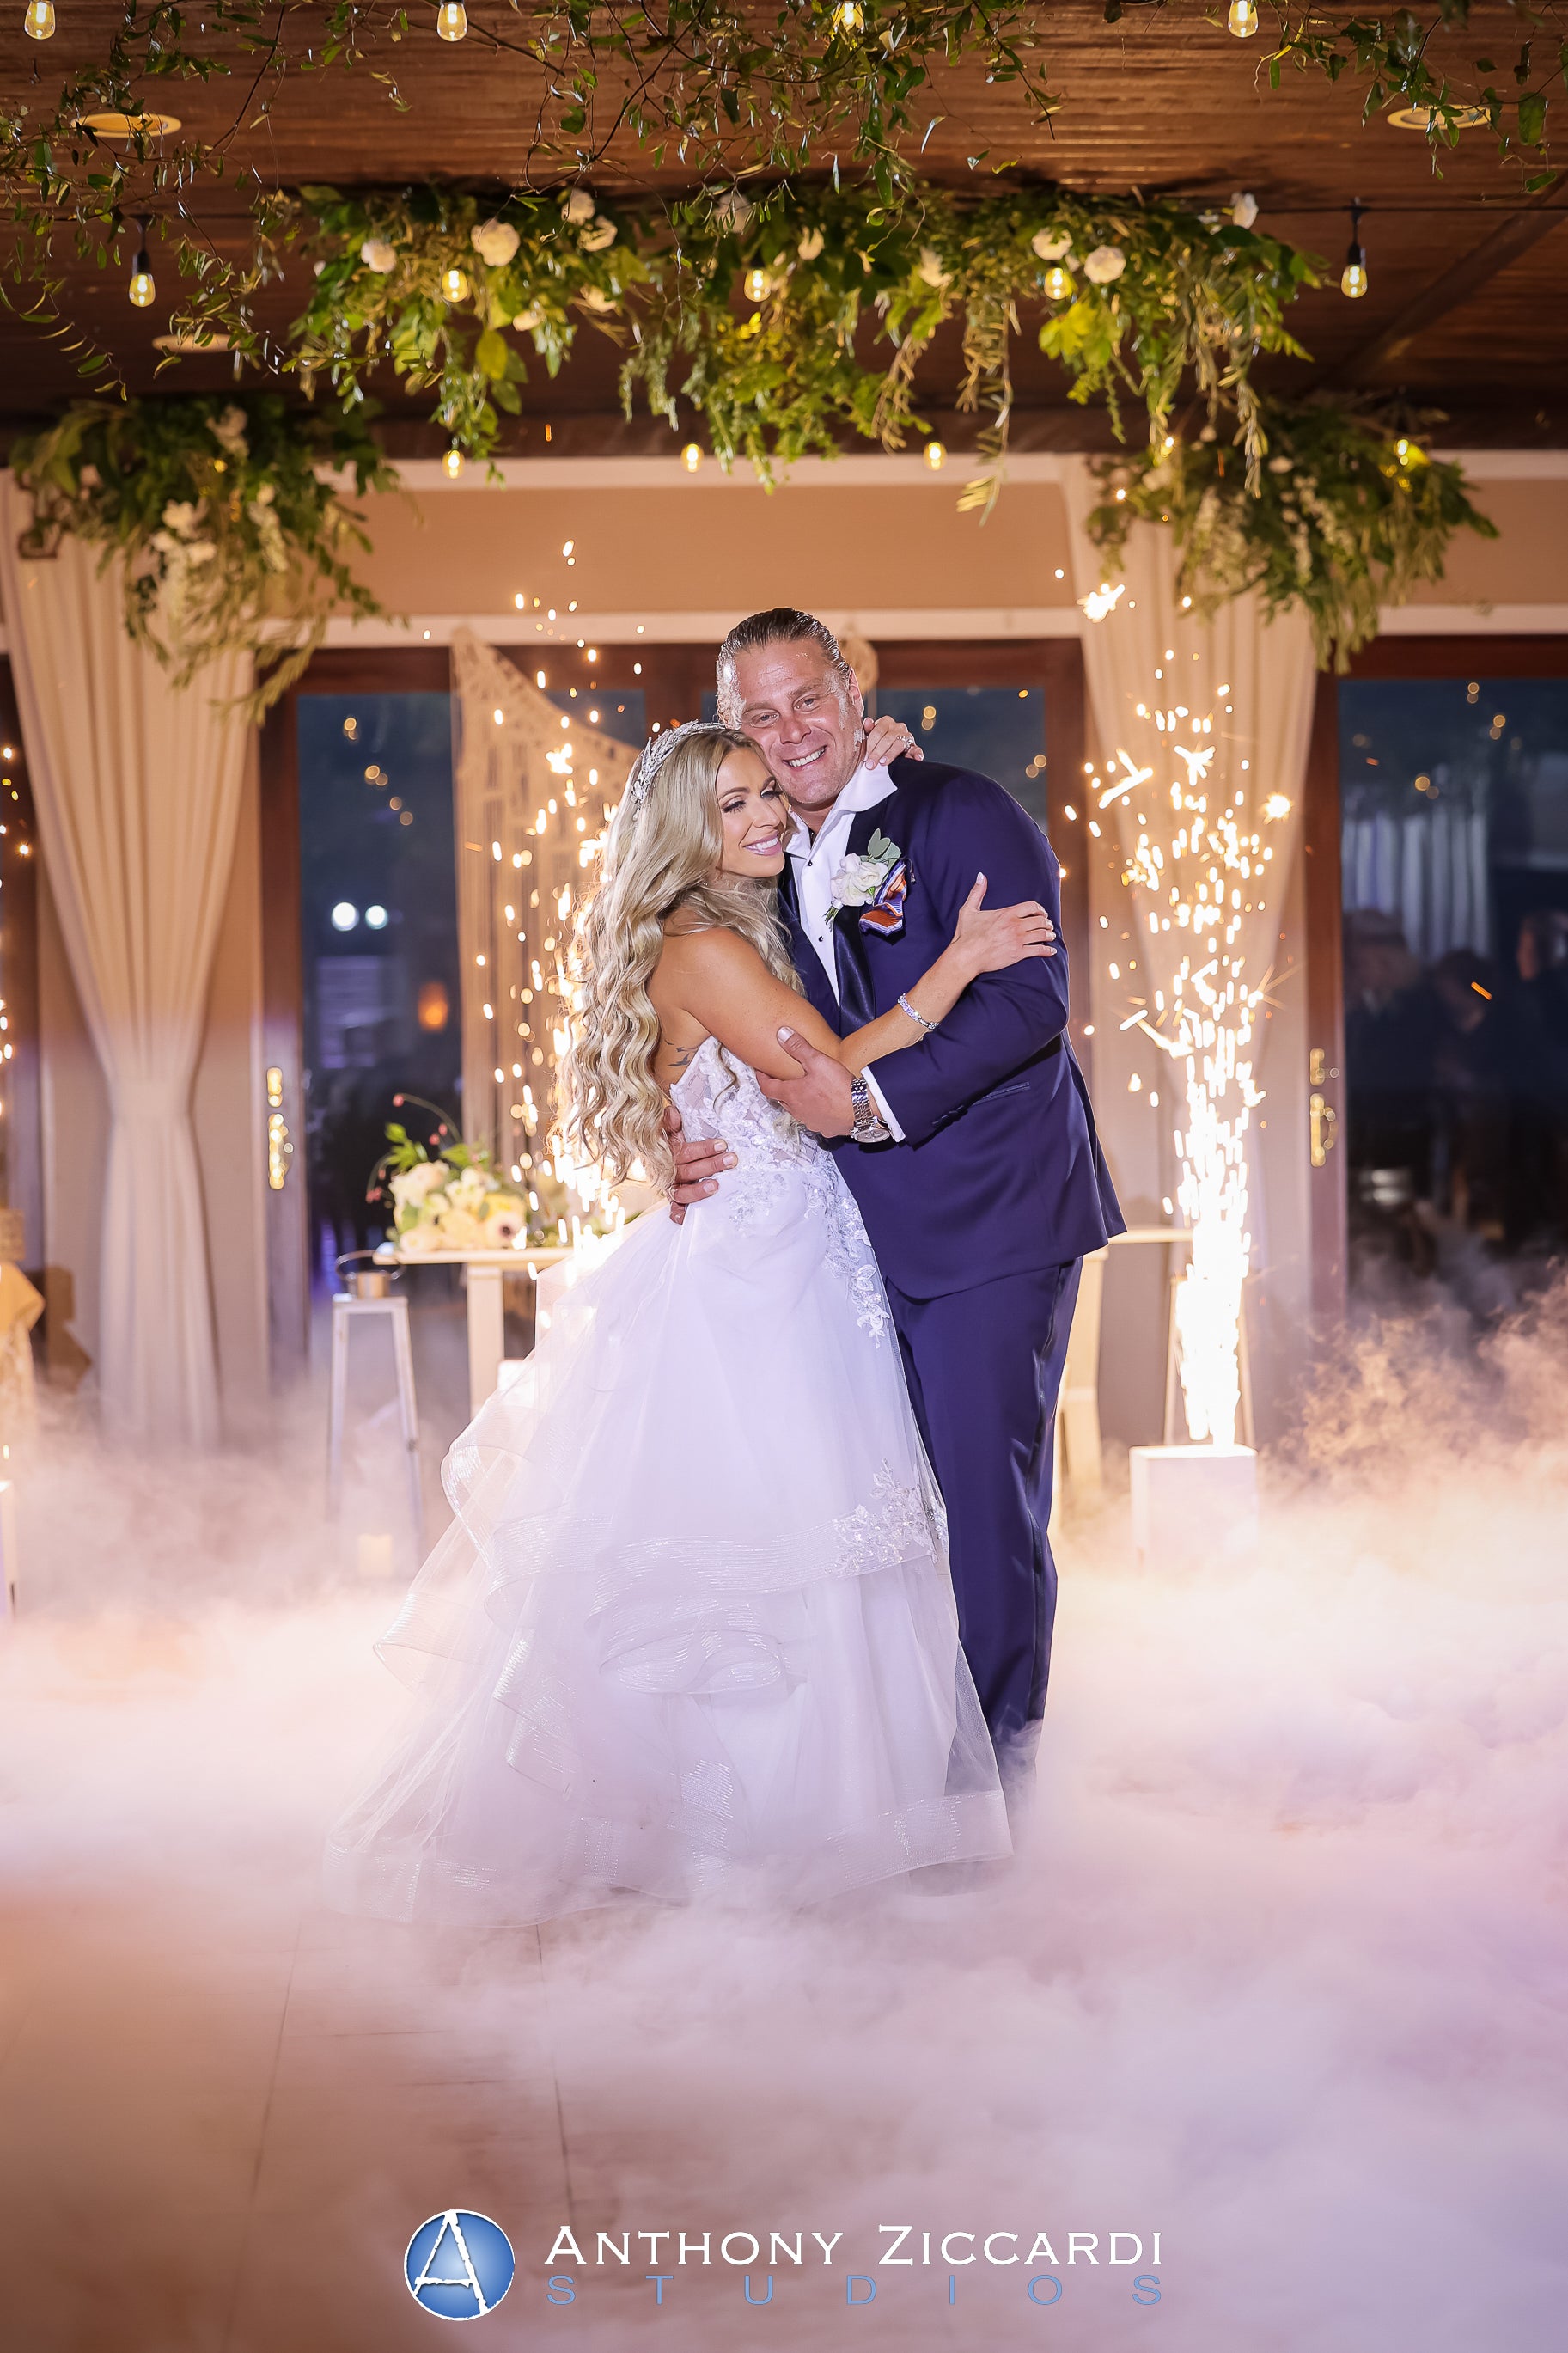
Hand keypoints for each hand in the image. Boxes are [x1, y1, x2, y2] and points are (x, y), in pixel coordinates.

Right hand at [662, 1102, 735, 1223]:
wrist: (655, 1161)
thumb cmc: (672, 1145)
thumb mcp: (672, 1132)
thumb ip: (672, 1124)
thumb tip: (673, 1112)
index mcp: (668, 1153)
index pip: (684, 1151)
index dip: (702, 1149)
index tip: (722, 1144)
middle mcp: (668, 1172)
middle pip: (687, 1171)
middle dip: (710, 1165)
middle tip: (731, 1160)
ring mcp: (670, 1188)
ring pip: (681, 1193)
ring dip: (698, 1190)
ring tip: (716, 1186)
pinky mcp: (673, 1202)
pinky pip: (674, 1211)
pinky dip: (680, 1215)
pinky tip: (689, 1216)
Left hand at [756, 1028, 856, 1136]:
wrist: (862, 1109)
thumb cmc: (840, 1087)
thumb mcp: (818, 1061)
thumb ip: (798, 1047)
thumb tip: (782, 1034)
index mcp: (792, 1095)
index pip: (767, 1088)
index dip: (761, 1078)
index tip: (760, 1071)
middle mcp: (798, 1111)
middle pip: (781, 1100)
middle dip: (780, 1089)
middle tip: (782, 1079)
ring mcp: (811, 1121)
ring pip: (797, 1111)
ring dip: (797, 1101)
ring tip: (804, 1090)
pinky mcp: (825, 1128)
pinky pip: (814, 1119)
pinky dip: (814, 1111)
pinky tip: (823, 1104)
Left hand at [860, 711, 923, 769]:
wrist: (889, 747)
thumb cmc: (878, 740)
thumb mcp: (870, 734)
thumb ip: (868, 729)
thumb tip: (867, 721)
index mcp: (886, 722)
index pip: (877, 732)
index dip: (870, 745)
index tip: (864, 757)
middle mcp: (898, 727)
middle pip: (887, 739)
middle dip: (877, 753)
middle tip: (870, 765)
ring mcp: (907, 736)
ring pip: (899, 745)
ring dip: (890, 754)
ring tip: (883, 762)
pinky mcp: (914, 746)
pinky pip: (916, 749)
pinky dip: (917, 753)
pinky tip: (916, 758)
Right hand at [950, 872, 1056, 977]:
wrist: (966, 956)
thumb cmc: (966, 935)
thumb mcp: (969, 910)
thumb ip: (977, 892)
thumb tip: (981, 876)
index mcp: (1007, 913)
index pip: (1031, 906)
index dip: (1040, 909)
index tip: (1042, 913)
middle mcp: (1015, 925)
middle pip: (1040, 920)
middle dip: (1047, 923)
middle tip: (1049, 925)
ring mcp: (1018, 940)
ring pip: (1041, 935)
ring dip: (1049, 935)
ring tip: (1051, 936)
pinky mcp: (1018, 954)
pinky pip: (1038, 950)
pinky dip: (1047, 951)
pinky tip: (1051, 951)